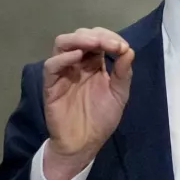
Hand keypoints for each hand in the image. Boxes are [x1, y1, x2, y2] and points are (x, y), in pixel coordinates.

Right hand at [41, 27, 134, 179]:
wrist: (84, 144)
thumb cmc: (101, 119)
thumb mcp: (119, 94)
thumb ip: (123, 72)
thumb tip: (128, 49)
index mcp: (94, 63)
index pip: (98, 39)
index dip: (110, 37)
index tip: (122, 47)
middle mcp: (78, 63)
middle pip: (80, 36)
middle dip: (97, 36)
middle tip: (111, 45)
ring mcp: (63, 72)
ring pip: (63, 44)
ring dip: (79, 39)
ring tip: (94, 44)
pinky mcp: (51, 85)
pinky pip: (51, 66)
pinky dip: (63, 58)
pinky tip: (77, 57)